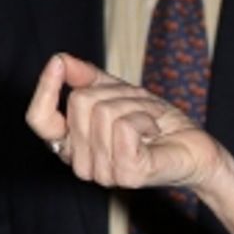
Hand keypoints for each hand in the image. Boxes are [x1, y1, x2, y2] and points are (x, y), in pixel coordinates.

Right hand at [26, 53, 222, 191]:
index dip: (44, 89)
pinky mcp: (127, 174)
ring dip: (135, 106)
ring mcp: (104, 173)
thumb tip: (60, 60)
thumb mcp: (118, 92)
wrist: (195, 146)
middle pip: (79, 104)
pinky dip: (144, 118)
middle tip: (139, 109)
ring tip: (150, 121)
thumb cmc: (156, 122)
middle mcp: (82, 164)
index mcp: (73, 146)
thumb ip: (86, 78)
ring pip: (103, 112)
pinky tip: (155, 131)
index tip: (57, 63)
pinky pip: (123, 126)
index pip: (39, 121)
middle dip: (116, 94)